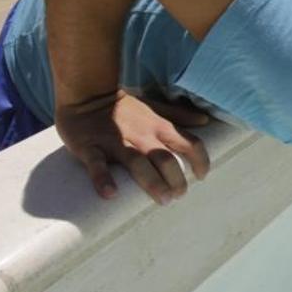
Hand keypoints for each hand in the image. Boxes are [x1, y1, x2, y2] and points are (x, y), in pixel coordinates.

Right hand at [55, 90, 210, 204]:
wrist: (86, 92)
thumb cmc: (123, 105)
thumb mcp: (154, 107)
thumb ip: (179, 116)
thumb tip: (205, 120)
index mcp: (158, 126)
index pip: (189, 143)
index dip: (200, 160)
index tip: (202, 175)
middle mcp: (141, 135)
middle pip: (166, 159)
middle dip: (176, 179)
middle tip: (178, 195)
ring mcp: (115, 142)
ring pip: (138, 163)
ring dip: (152, 182)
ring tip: (162, 199)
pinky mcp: (91, 148)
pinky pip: (97, 165)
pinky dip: (103, 179)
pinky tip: (110, 194)